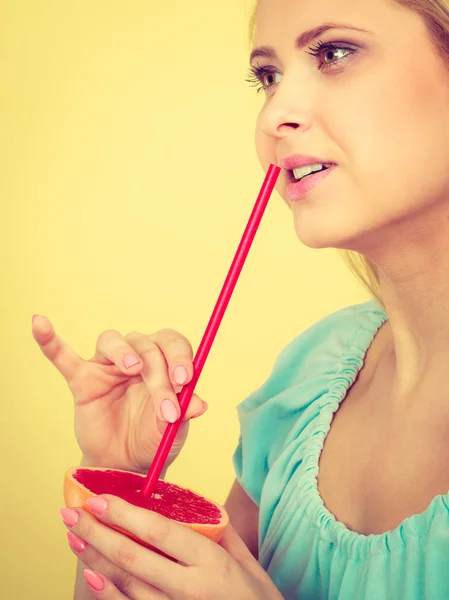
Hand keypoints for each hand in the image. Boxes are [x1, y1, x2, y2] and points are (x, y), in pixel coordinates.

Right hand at [32, 316, 206, 472]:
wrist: (125, 465)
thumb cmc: (152, 441)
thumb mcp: (172, 432)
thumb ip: (183, 414)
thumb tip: (199, 404)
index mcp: (163, 364)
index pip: (173, 344)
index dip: (180, 357)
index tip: (185, 380)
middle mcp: (137, 358)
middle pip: (147, 346)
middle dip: (158, 373)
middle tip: (166, 405)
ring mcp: (108, 367)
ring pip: (113, 340)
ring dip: (124, 351)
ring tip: (132, 368)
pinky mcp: (82, 380)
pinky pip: (63, 356)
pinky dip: (50, 341)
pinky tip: (39, 324)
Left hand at [60, 496, 283, 599]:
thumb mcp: (247, 561)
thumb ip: (220, 531)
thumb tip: (194, 506)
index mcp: (211, 563)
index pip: (159, 532)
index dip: (126, 515)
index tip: (101, 499)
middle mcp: (189, 588)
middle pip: (133, 557)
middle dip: (98, 533)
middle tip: (72, 514)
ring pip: (126, 584)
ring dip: (96, 559)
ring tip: (75, 537)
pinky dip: (108, 594)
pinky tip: (91, 575)